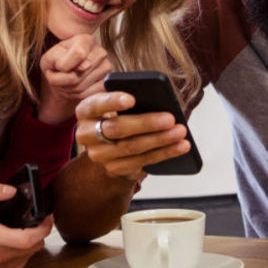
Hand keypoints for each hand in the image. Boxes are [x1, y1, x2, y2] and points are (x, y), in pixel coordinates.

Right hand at [0, 182, 52, 267]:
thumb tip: (11, 191)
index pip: (30, 238)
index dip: (44, 228)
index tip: (47, 218)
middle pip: (34, 246)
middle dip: (38, 233)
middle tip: (35, 223)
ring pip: (29, 255)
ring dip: (30, 244)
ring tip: (20, 234)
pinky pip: (22, 264)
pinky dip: (22, 255)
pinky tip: (14, 246)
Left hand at [37, 34, 111, 123]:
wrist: (65, 73)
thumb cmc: (57, 62)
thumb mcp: (50, 57)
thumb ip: (61, 57)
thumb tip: (84, 67)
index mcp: (86, 40)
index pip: (78, 54)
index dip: (63, 65)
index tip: (57, 66)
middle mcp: (100, 52)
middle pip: (77, 75)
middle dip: (61, 80)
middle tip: (57, 76)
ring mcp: (106, 68)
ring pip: (80, 87)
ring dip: (66, 89)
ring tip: (63, 82)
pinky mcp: (106, 83)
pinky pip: (86, 95)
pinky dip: (75, 95)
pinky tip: (73, 88)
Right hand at [74, 91, 189, 181]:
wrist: (110, 146)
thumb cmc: (120, 115)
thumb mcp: (119, 105)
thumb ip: (132, 100)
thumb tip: (158, 100)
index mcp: (86, 110)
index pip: (96, 104)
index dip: (113, 101)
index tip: (133, 99)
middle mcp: (87, 133)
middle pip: (117, 128)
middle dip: (146, 123)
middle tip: (170, 118)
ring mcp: (100, 154)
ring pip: (132, 147)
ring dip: (160, 140)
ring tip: (180, 131)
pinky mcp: (114, 168)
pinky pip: (142, 161)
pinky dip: (164, 153)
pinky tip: (180, 146)